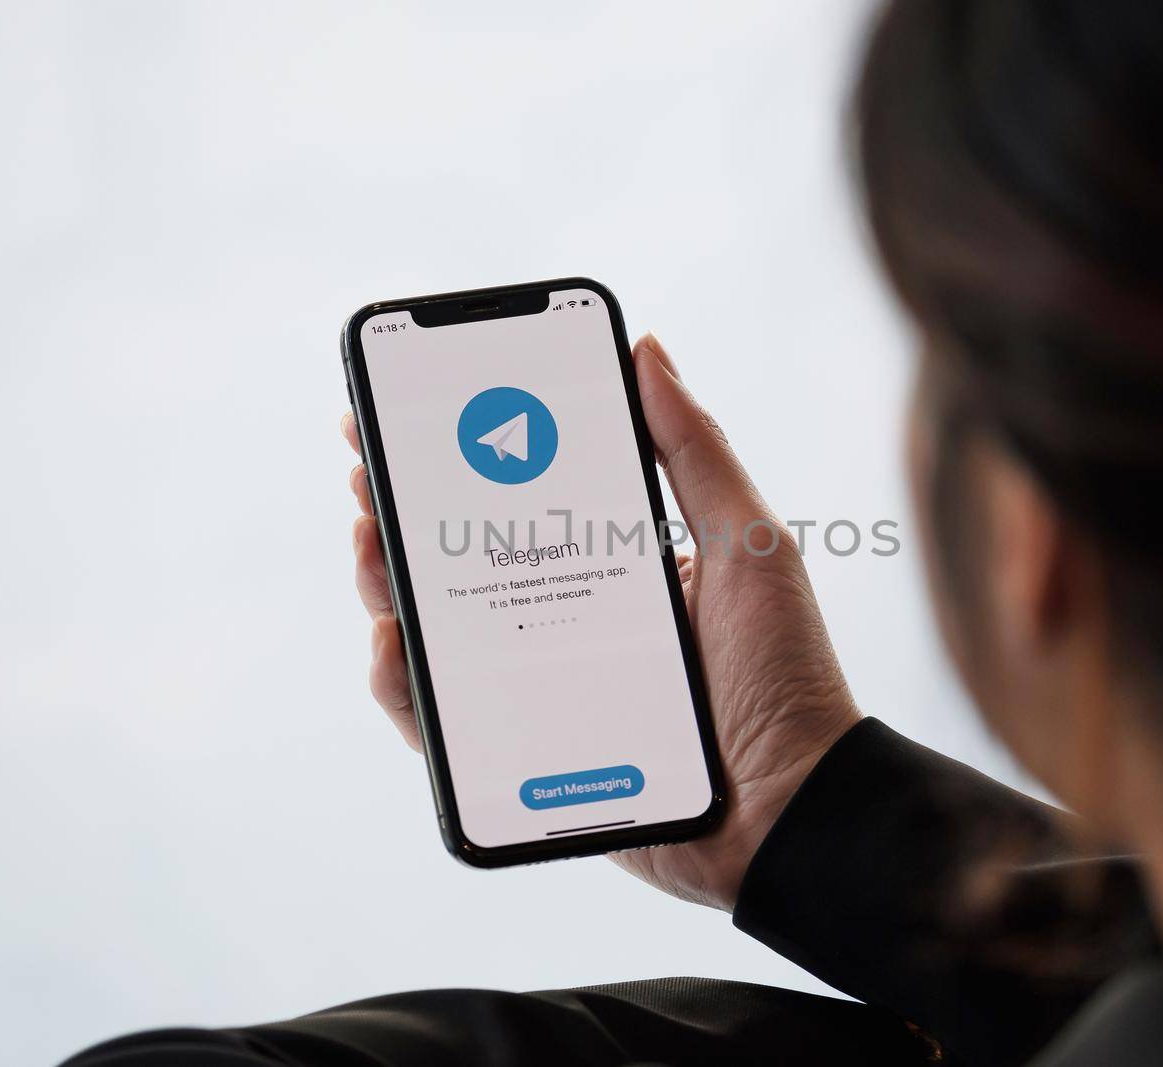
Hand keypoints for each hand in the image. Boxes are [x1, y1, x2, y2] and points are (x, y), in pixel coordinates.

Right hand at [341, 333, 859, 910]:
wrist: (794, 810)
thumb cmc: (786, 674)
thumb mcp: (750, 544)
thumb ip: (695, 451)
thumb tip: (647, 348)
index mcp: (617, 566)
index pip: (523, 501)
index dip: (462, 458)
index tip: (410, 414)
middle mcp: (571, 620)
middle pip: (465, 560)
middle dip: (405, 510)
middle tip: (368, 470)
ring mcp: (543, 685)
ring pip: (441, 631)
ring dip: (388, 583)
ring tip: (371, 540)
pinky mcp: (524, 753)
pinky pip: (442, 718)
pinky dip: (403, 681)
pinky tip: (394, 640)